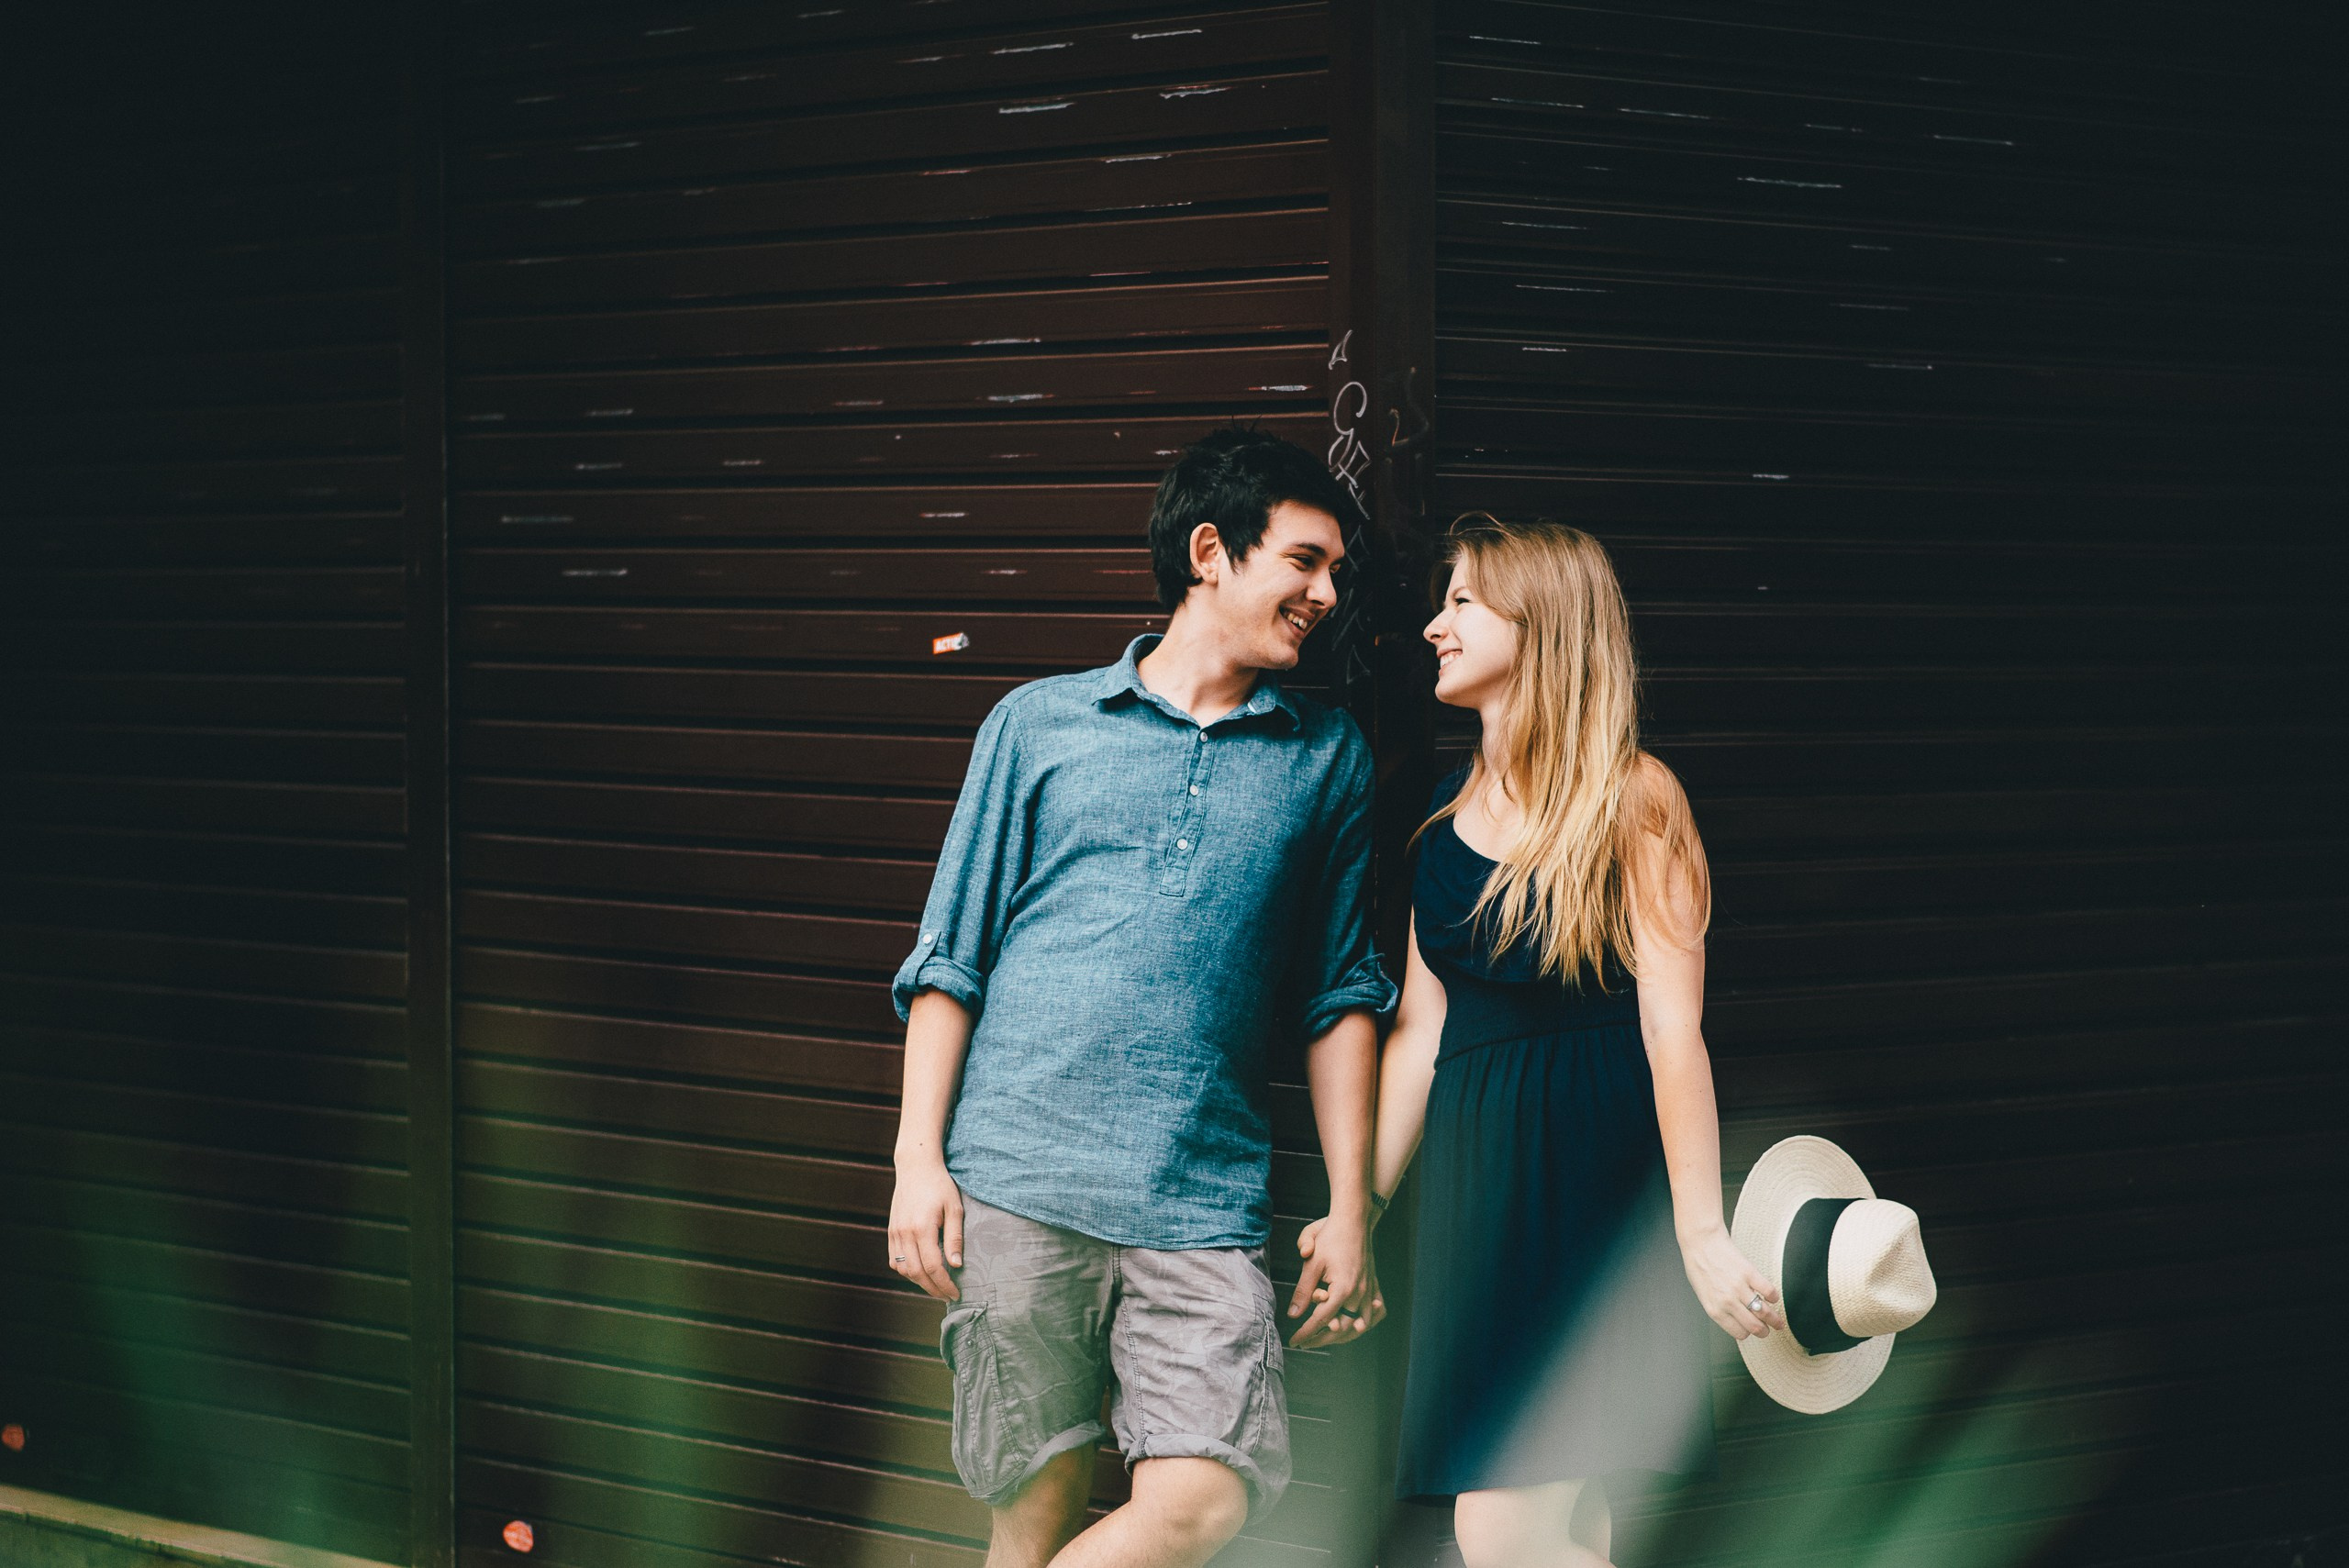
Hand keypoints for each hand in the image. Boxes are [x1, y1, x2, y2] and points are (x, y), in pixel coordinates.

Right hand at [887, 1159, 963, 1301]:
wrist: (916, 1167)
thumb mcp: (954, 1208)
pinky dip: (906, 1271)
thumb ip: (955, 1237)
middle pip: (917, 1273)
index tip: (956, 1293)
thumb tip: (956, 1265)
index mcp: (922, 1228)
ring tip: (936, 1286)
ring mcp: (895, 1232)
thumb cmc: (940, 1185)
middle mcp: (904, 1233)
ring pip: (903, 1269)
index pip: (933, 1266)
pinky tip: (920, 1273)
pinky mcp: (891, 1231)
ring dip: (919, 1282)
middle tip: (947, 1296)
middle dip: (933, 1289)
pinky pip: (893, 1260)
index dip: (945, 1283)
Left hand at [1290, 1214, 1384, 1347]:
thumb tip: (1293, 1314)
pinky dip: (1364, 1323)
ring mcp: (1369, 1290)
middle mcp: (1360, 1294)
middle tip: (1305, 1343)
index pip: (1322, 1320)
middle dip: (1322, 1339)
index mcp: (1343, 1289)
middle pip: (1342, 1328)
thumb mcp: (1312, 1263)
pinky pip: (1374, 1312)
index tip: (1294, 1340)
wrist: (1354, 1220)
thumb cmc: (1330, 1237)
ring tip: (1325, 1339)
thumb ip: (1303, 1291)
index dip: (1307, 1332)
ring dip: (1343, 1335)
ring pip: (1360, 1325)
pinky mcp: (1373, 1285)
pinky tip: (1356, 1327)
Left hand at [1680, 1225, 1781, 1340]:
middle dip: (1764, 1332)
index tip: (1752, 1331)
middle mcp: (1727, 1301)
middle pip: (1754, 1326)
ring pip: (1764, 1312)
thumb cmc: (1698, 1265)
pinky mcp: (1749, 1273)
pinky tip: (1772, 1297)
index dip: (1748, 1333)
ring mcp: (1739, 1287)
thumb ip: (1718, 1307)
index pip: (1739, 1332)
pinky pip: (1769, 1291)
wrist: (1700, 1241)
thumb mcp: (1703, 1294)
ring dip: (1775, 1319)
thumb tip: (1732, 1319)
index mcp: (1714, 1309)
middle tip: (1769, 1331)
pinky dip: (1774, 1297)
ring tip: (1778, 1321)